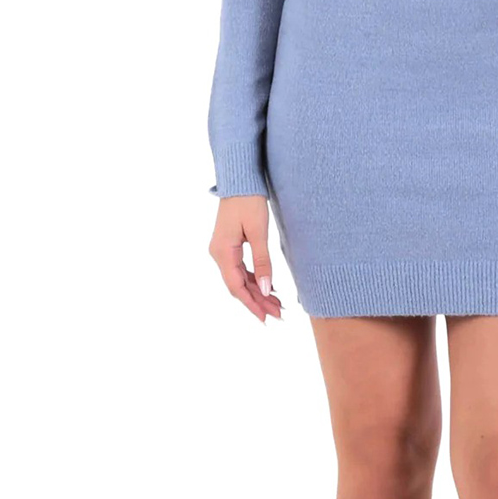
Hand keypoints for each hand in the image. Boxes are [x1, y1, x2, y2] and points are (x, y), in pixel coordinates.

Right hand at [208, 195, 283, 321]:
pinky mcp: (229, 245)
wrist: (240, 179)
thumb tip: (267, 289)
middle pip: (238, 285)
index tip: (267, 318)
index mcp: (223, 252)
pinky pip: (241, 268)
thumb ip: (263, 261)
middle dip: (258, 301)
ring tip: (277, 305)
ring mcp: (223, 250)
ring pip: (240, 278)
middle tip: (279, 314)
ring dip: (257, 291)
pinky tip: (268, 287)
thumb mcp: (258, 232)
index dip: (252, 304)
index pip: (236, 287)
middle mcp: (219, 254)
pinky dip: (254, 279)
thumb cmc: (249, 201)